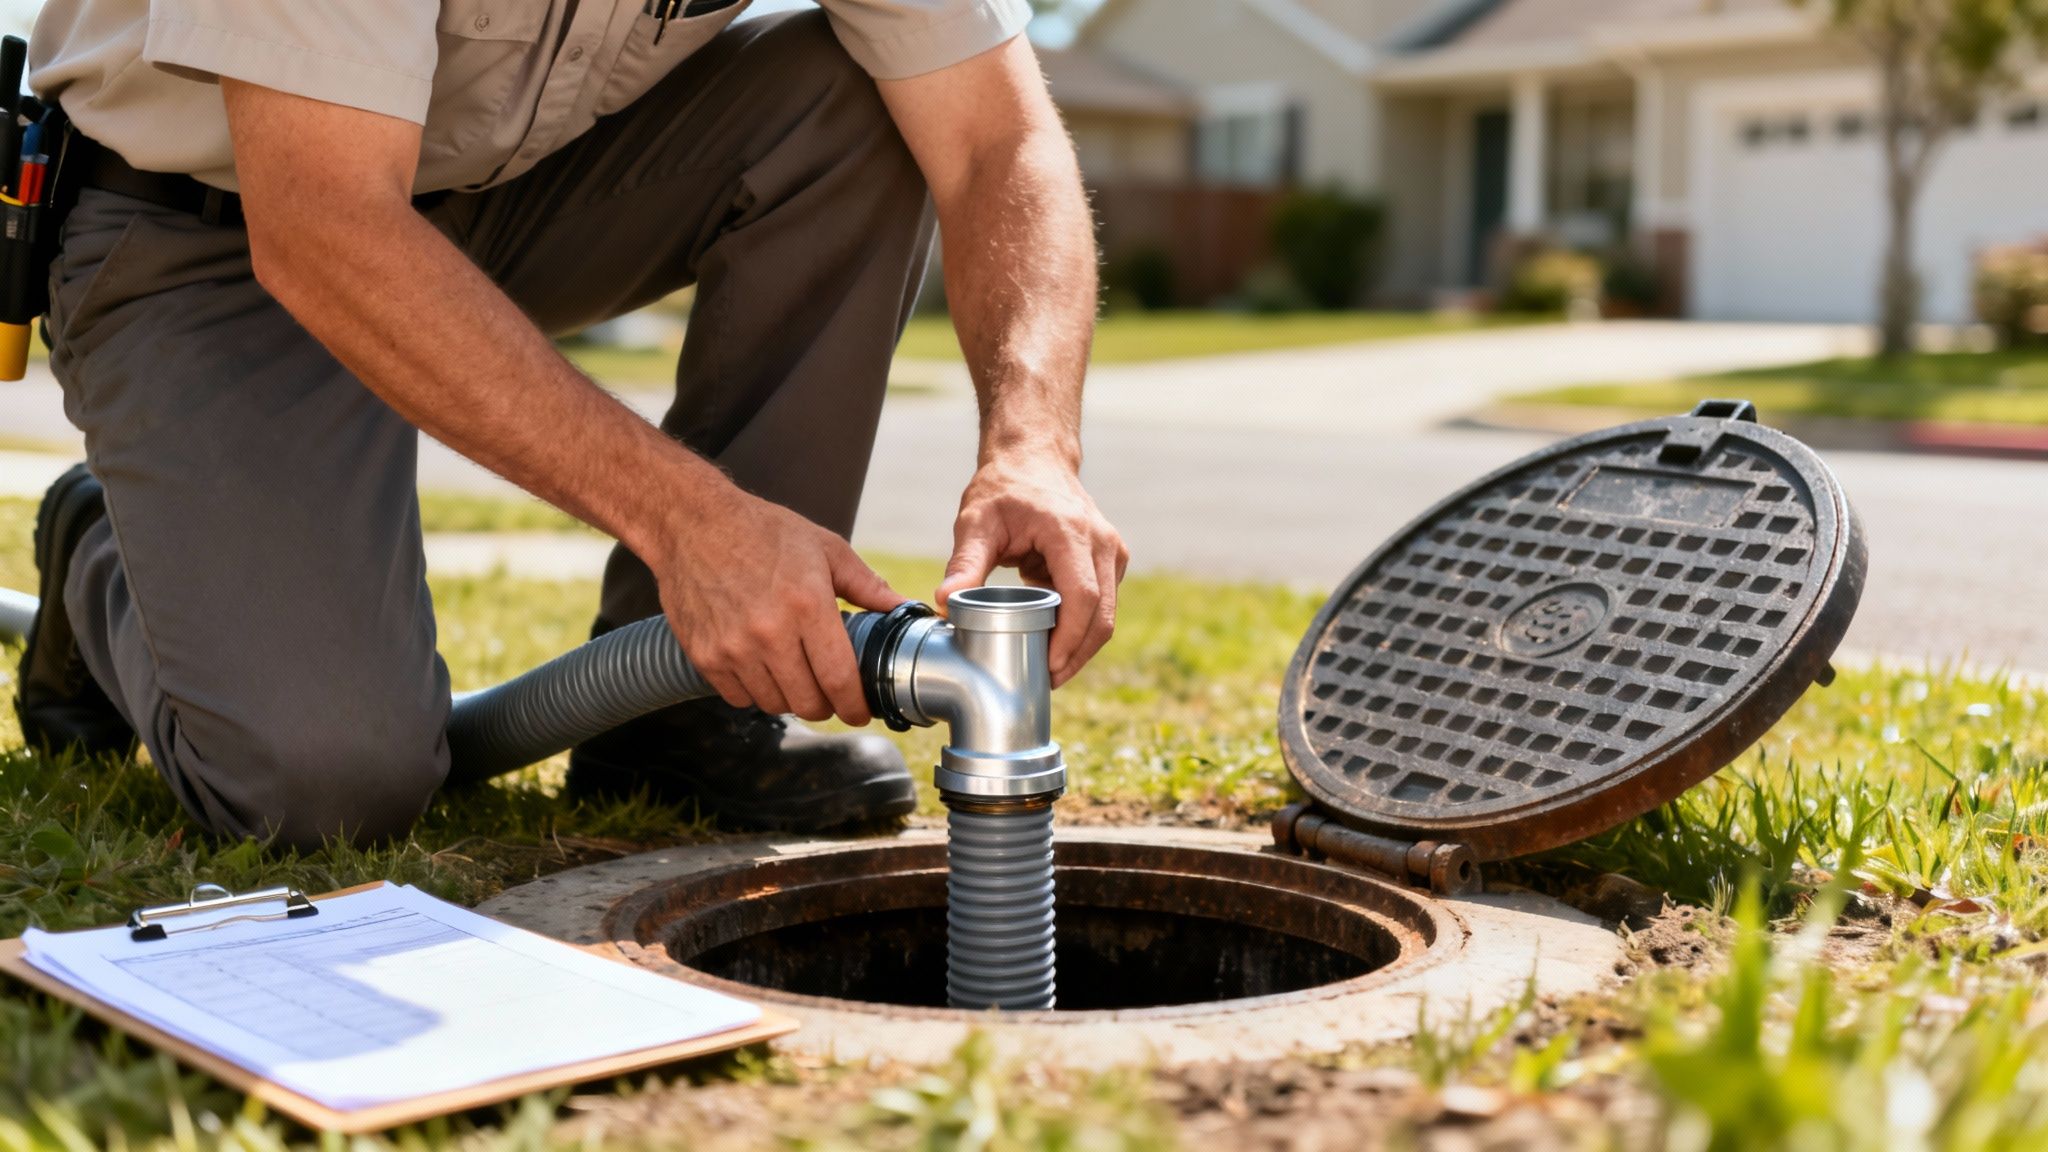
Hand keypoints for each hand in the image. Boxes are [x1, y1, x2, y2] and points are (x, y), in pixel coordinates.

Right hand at [652, 488, 904, 723]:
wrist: (692, 523)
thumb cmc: (761, 531)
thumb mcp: (825, 548)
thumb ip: (867, 585)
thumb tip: (902, 608)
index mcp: (807, 605)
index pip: (839, 680)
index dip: (855, 706)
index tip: (861, 711)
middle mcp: (769, 632)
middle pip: (808, 703)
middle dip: (826, 705)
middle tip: (830, 692)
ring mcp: (733, 647)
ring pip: (774, 704)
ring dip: (790, 698)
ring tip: (796, 675)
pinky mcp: (705, 655)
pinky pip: (739, 697)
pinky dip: (755, 692)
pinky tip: (762, 668)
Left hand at [935, 455, 1127, 685]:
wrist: (1034, 459)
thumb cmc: (1004, 488)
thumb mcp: (976, 521)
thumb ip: (965, 562)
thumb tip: (945, 601)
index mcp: (1071, 532)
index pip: (1083, 597)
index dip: (1069, 639)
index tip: (1048, 668)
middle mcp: (1102, 543)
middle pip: (1102, 617)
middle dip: (1075, 655)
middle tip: (1044, 682)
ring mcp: (1112, 553)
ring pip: (1106, 617)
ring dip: (1079, 646)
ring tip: (1045, 668)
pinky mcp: (1110, 562)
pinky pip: (1101, 606)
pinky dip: (1079, 629)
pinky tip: (1052, 643)